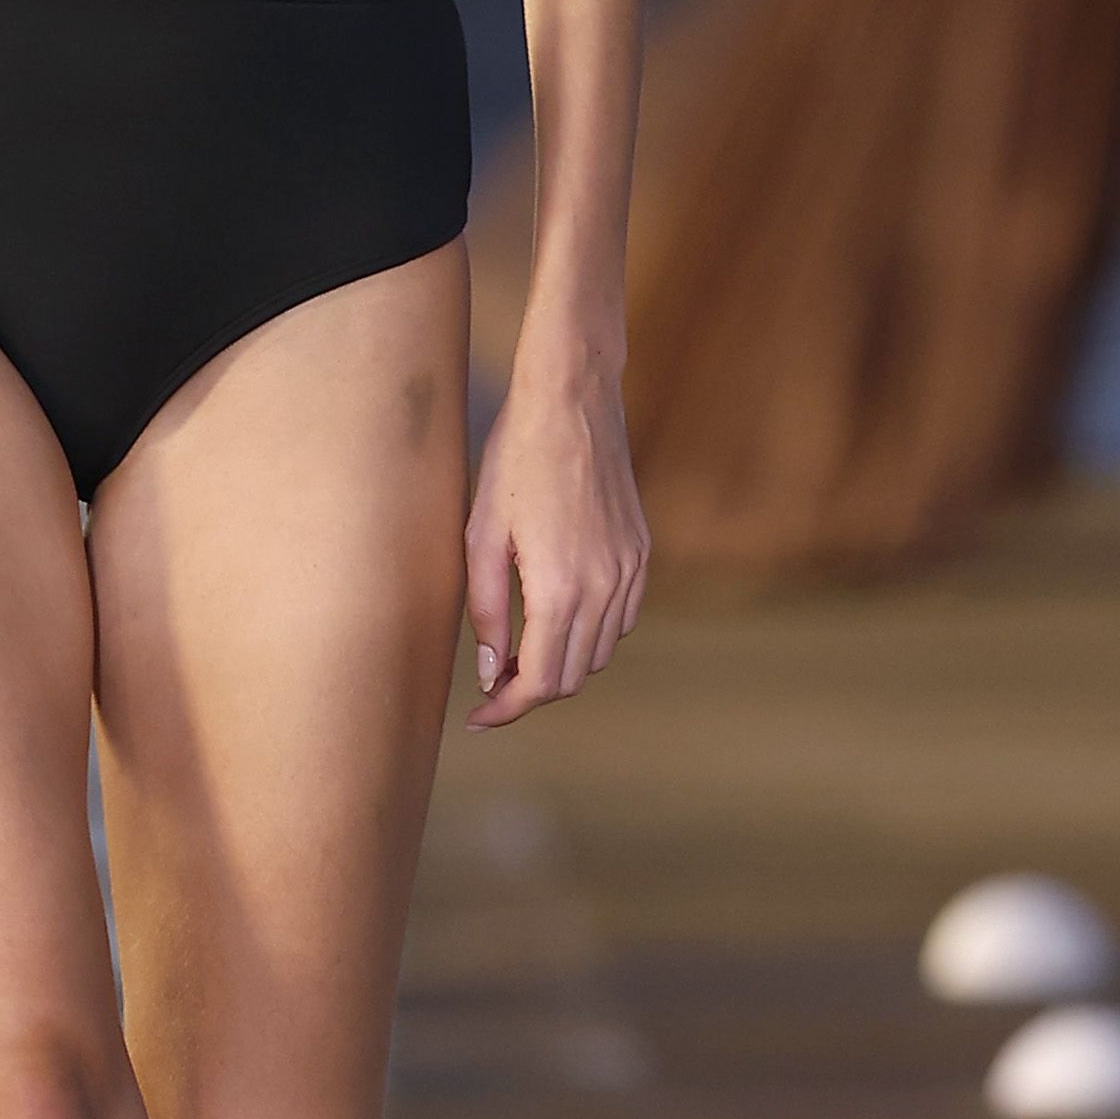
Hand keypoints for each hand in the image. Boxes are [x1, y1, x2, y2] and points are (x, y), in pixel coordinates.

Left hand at [462, 342, 648, 729]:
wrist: (573, 400)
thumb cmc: (516, 459)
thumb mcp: (480, 536)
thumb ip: (484, 610)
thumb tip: (488, 670)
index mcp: (560, 588)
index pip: (539, 681)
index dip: (506, 709)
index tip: (478, 717)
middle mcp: (605, 588)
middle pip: (572, 677)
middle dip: (529, 693)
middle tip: (490, 686)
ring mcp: (630, 572)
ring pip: (600, 654)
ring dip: (561, 666)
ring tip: (517, 653)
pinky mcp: (641, 554)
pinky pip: (620, 620)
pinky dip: (589, 636)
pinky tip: (556, 618)